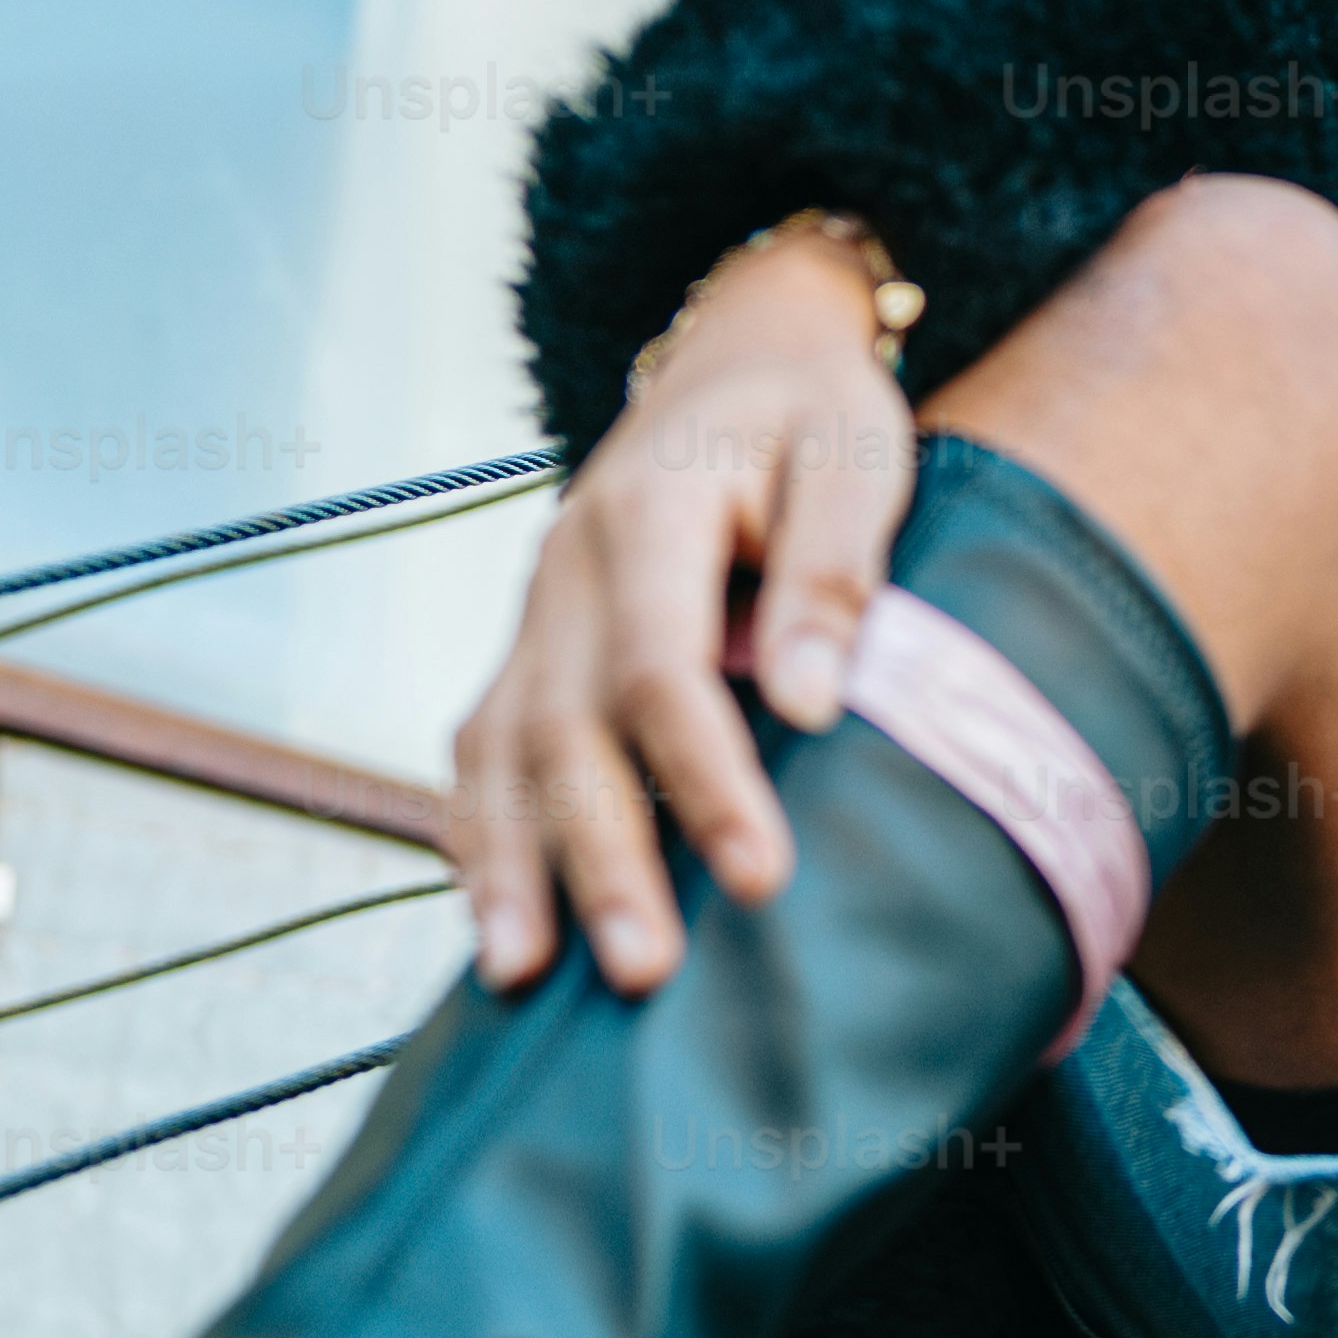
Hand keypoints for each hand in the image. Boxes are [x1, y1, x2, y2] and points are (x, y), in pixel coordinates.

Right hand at [444, 229, 913, 993]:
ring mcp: (532, 613)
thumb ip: (835, 569)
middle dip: (599, 856)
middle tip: (646, 971)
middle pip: (564, 728)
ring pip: (497, 749)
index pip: (660, 666)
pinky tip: (501, 933)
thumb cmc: (813, 415)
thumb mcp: (855, 453)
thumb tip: (812, 703)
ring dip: (509, 865)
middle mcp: (564, 568)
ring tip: (523, 977)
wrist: (736, 361)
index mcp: (646, 511)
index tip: (763, 877)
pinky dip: (482, 840)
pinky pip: (483, 752)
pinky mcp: (529, 650)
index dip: (703, 778)